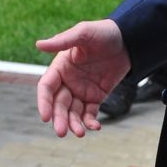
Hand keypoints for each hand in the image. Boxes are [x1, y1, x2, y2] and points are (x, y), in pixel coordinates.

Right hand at [34, 19, 129, 136]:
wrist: (128, 39)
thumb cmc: (102, 32)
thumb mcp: (83, 33)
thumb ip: (62, 41)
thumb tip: (39, 44)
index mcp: (60, 67)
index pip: (46, 88)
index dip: (44, 102)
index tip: (45, 117)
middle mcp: (68, 81)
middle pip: (58, 104)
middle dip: (59, 119)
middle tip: (61, 132)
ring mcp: (81, 90)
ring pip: (73, 112)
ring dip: (74, 124)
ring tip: (80, 133)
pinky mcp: (96, 96)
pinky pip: (90, 113)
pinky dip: (90, 122)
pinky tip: (95, 127)